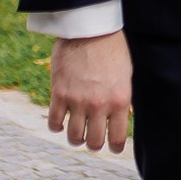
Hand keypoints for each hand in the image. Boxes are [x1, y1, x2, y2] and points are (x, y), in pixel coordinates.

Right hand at [48, 30, 132, 152]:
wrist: (90, 30)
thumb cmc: (112, 50)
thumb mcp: (126, 76)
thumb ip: (122, 99)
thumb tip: (122, 118)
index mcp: (120, 101)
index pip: (118, 138)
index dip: (116, 147)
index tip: (115, 149)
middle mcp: (99, 105)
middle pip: (94, 142)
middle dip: (94, 144)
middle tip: (94, 141)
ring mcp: (78, 101)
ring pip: (74, 137)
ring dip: (75, 139)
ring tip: (77, 135)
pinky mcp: (59, 94)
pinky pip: (54, 123)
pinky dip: (56, 127)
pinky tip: (60, 123)